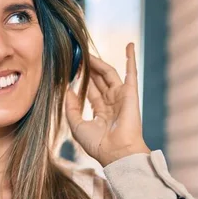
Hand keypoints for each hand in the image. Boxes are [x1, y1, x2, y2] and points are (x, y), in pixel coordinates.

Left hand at [65, 43, 149, 166]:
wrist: (116, 153)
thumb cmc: (98, 144)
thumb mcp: (76, 125)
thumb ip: (70, 107)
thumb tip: (66, 90)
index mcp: (100, 111)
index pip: (90, 90)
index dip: (82, 78)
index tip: (72, 68)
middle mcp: (111, 103)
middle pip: (98, 79)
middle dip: (88, 67)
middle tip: (78, 55)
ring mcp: (121, 97)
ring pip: (108, 74)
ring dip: (99, 63)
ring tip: (87, 52)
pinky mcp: (130, 93)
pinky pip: (131, 72)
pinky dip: (131, 58)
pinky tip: (129, 45)